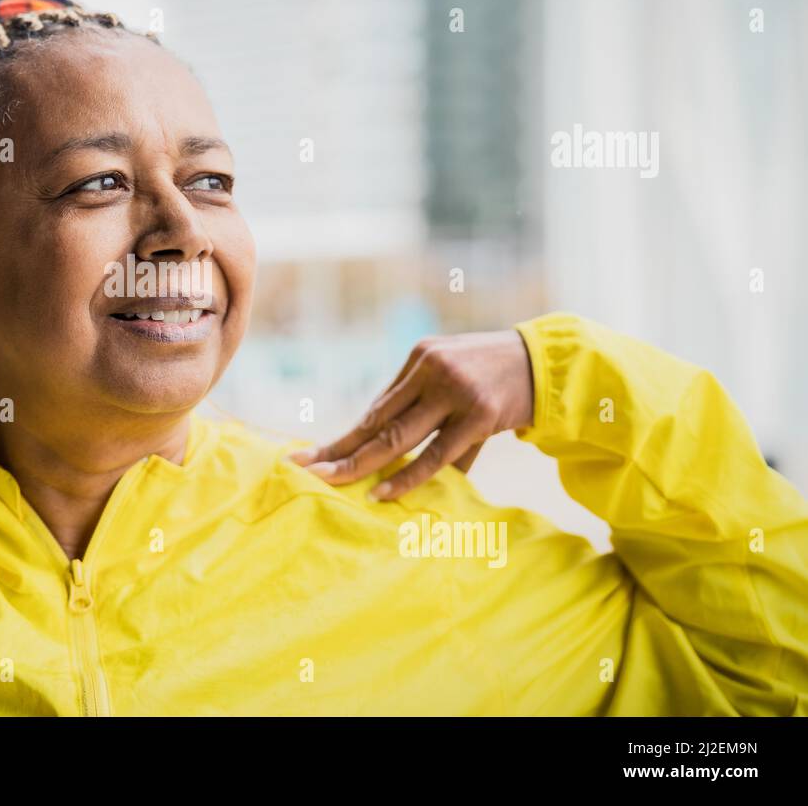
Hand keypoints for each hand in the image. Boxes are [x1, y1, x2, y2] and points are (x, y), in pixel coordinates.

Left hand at [288, 330, 534, 500]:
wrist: (547, 362)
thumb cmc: (494, 378)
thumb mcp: (453, 380)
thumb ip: (423, 408)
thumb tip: (391, 455)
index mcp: (419, 357)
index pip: (374, 408)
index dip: (342, 436)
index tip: (310, 454)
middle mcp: (430, 369)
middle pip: (376, 422)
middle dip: (338, 450)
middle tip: (303, 469)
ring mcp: (454, 392)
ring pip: (399, 438)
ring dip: (362, 465)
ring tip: (330, 482)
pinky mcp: (479, 415)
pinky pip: (437, 455)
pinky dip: (408, 476)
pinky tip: (381, 492)